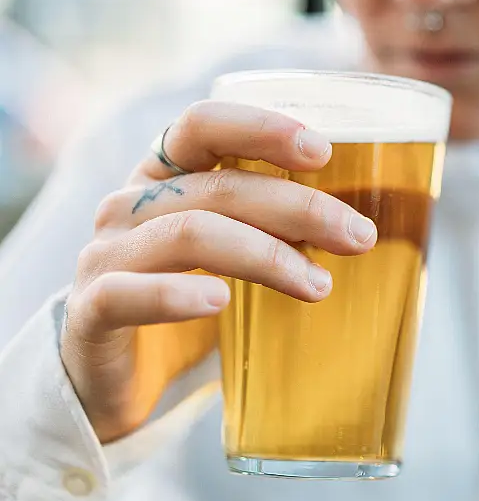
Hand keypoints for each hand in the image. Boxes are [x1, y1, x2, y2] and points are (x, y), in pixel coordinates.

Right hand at [60, 100, 377, 442]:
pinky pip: (127, 292)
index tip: (322, 152)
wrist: (116, 376)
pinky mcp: (89, 311)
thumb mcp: (233, 251)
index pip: (203, 125)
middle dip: (299, 207)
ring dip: (266, 255)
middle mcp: (129, 204)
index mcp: (164, 176)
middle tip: (358, 236)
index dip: (261, 128)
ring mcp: (105, 255)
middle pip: (217, 186)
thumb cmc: (189, 298)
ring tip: (320, 285)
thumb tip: (367, 224)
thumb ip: (276, 228)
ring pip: (189, 233)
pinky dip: (176, 294)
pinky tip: (220, 300)